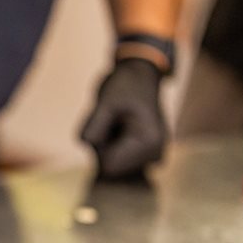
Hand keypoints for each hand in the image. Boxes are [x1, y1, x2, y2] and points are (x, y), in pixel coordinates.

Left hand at [80, 58, 167, 178]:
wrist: (140, 76)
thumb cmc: (124, 85)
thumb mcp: (106, 101)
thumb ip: (95, 124)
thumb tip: (87, 143)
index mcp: (149, 144)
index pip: (108, 165)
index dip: (98, 146)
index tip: (106, 122)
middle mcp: (155, 155)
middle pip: (110, 166)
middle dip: (103, 145)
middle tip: (111, 119)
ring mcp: (152, 157)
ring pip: (111, 163)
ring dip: (107, 144)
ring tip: (117, 121)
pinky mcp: (145, 156)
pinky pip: (116, 159)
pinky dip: (112, 144)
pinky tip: (121, 127)